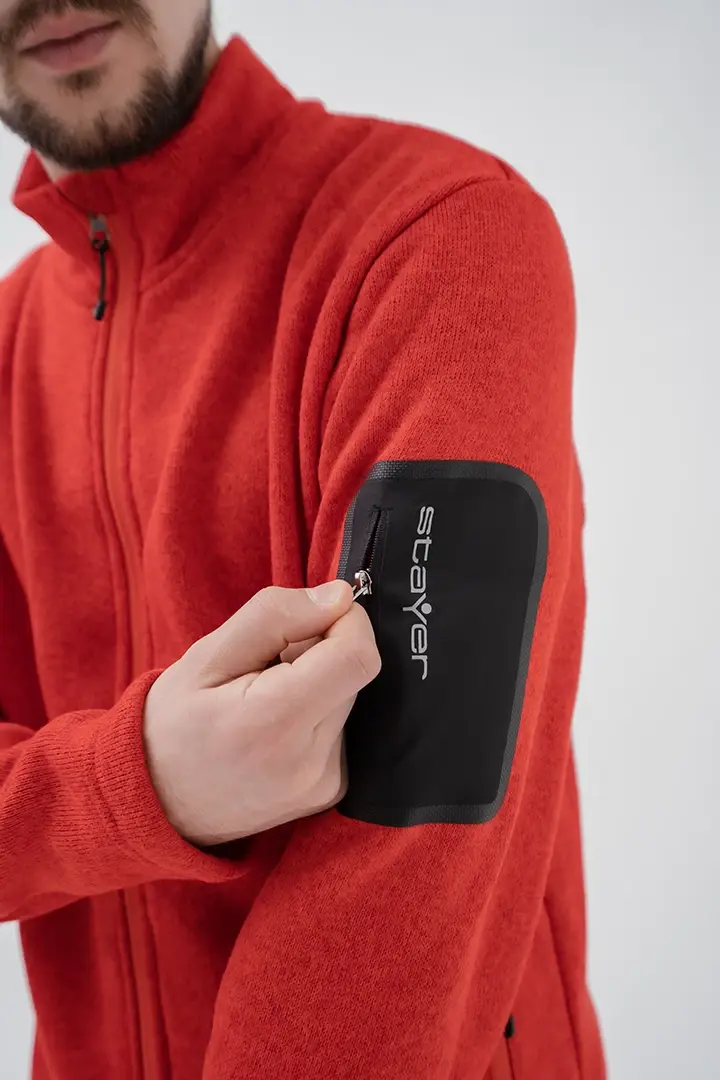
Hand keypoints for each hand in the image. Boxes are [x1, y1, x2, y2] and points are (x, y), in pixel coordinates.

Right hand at [142, 581, 380, 846]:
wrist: (156, 804)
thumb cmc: (172, 725)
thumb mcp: (207, 655)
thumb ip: (275, 616)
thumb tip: (340, 597)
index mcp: (274, 722)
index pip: (356, 657)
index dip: (346, 621)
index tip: (314, 616)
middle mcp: (309, 761)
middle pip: (354, 675)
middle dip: (322, 652)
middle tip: (267, 665)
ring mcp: (323, 782)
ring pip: (349, 700)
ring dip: (319, 684)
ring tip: (264, 699)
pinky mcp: (329, 791)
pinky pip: (342, 729)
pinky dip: (316, 714)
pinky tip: (274, 727)